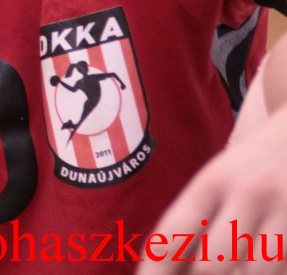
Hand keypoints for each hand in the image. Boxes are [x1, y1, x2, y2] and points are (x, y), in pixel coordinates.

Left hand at [137, 41, 286, 271]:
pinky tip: (256, 266)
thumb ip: (195, 218)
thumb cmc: (253, 165)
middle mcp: (248, 195)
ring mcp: (284, 212)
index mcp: (214, 180)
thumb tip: (168, 262)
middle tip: (193, 273)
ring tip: (228, 269)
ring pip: (253, 273)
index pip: (174, 232)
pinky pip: (282, 268)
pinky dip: (268, 272)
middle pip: (211, 264)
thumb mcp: (219, 179)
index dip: (156, 269)